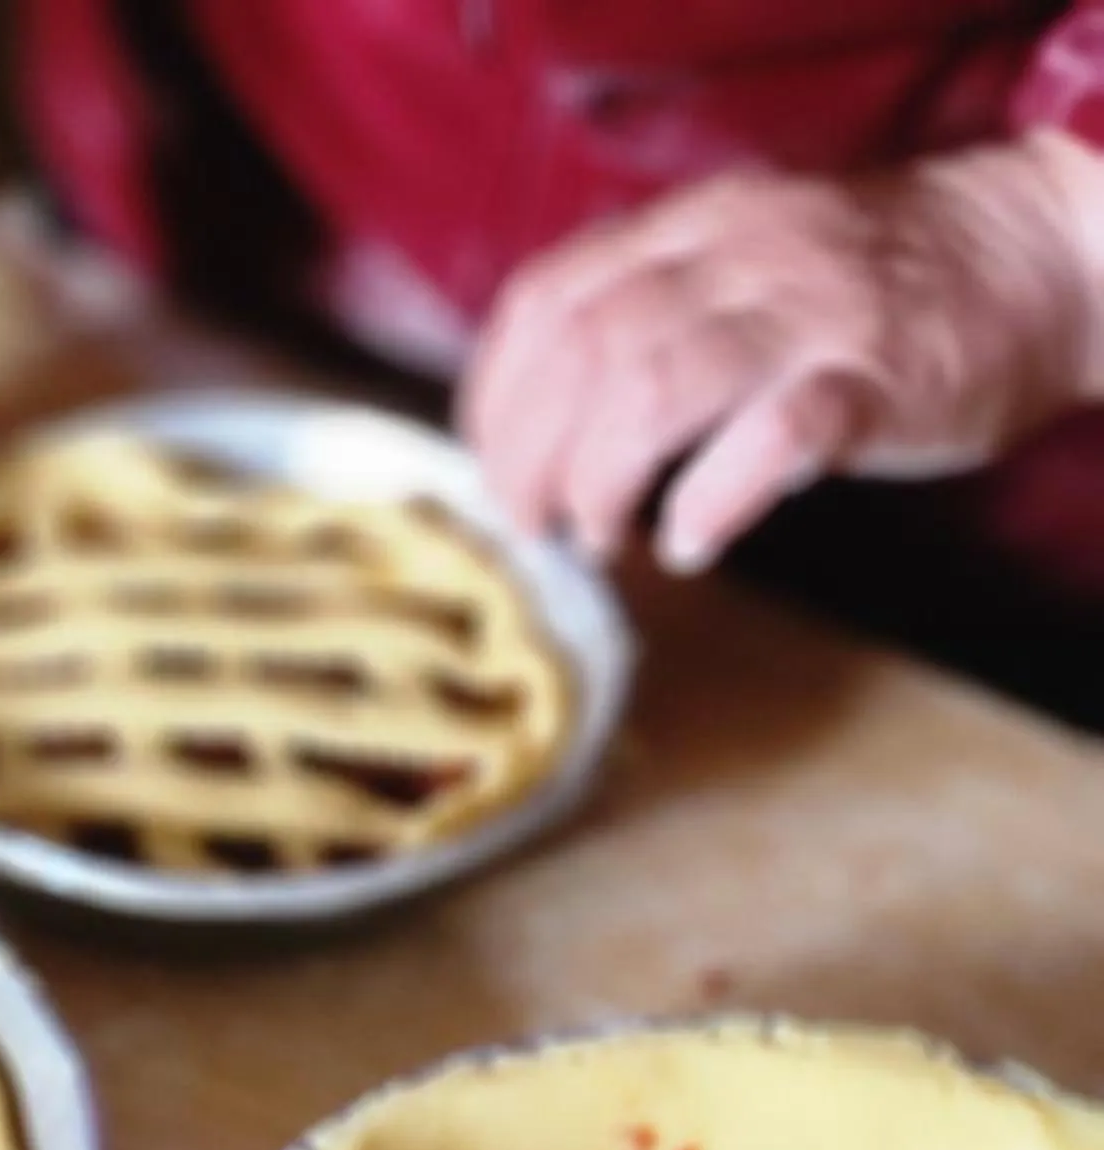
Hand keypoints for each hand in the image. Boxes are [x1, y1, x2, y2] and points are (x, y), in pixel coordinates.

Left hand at [461, 136, 1103, 573]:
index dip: (499, 400)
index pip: (549, 301)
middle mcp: (742, 256)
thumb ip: (651, 319)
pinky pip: (769, 438)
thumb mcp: (742, 269)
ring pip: (655, 387)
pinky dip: (707, 503)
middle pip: (587, 353)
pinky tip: (689, 542)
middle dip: (535, 457)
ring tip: (605, 534)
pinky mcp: (875, 379)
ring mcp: (811, 313)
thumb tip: (547, 427)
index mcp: (694, 228)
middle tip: (541, 526)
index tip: (496, 471)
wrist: (1033, 257)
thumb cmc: (870, 289)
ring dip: (603, 481)